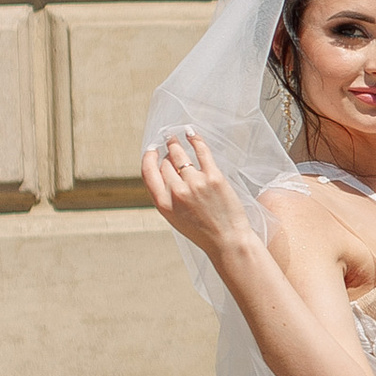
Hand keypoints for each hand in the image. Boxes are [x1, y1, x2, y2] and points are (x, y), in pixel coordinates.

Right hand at [142, 129, 265, 266]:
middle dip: (167, 153)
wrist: (227, 241)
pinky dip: (195, 139)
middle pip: (166, 163)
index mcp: (163, 204)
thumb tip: (166, 171)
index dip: (148, 158)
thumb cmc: (203, 231)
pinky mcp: (213, 177)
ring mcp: (195, 183)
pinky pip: (201, 151)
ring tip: (176, 138)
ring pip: (180, 155)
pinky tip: (191, 134)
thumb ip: (167, 196)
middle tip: (169, 144)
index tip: (152, 150)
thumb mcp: (175, 218)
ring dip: (176, 144)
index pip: (148, 172)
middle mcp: (176, 192)